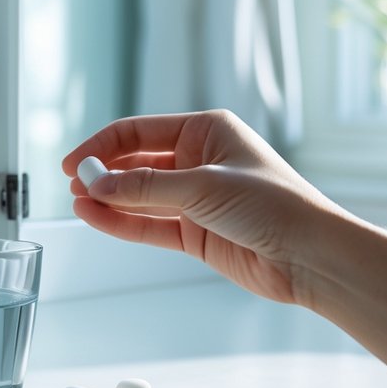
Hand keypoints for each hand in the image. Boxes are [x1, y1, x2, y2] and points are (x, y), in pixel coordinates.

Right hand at [62, 109, 348, 305]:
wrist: (313, 257)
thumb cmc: (274, 205)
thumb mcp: (203, 186)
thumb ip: (146, 187)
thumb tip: (96, 186)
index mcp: (205, 131)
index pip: (139, 132)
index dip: (102, 146)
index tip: (73, 162)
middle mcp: (198, 160)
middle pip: (136, 162)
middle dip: (104, 173)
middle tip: (73, 184)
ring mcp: (195, 198)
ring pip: (139, 196)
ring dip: (109, 199)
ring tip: (77, 203)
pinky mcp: (196, 232)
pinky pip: (149, 223)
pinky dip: (122, 222)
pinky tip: (95, 217)